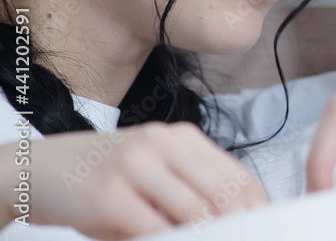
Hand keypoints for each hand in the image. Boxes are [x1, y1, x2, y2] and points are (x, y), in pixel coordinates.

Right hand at [2, 122, 267, 239]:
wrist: (37, 169)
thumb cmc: (103, 177)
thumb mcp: (153, 171)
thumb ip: (191, 188)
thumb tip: (235, 220)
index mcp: (182, 137)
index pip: (237, 175)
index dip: (257, 208)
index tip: (266, 228)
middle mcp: (162, 144)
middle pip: (223, 193)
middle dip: (240, 226)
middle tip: (249, 239)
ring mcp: (136, 166)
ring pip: (196, 211)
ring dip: (210, 236)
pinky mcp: (110, 195)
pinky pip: (156, 229)